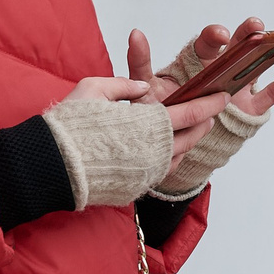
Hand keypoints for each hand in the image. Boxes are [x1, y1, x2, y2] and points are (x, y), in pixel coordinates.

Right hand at [66, 73, 224, 164]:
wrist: (52, 166)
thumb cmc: (71, 125)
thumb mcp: (94, 89)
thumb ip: (124, 85)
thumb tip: (143, 88)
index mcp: (147, 125)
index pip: (189, 113)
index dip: (209, 104)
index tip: (222, 96)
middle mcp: (153, 152)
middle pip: (190, 137)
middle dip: (203, 124)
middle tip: (210, 113)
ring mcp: (145, 173)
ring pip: (177, 157)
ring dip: (187, 143)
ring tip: (190, 131)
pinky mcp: (135, 187)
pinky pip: (160, 172)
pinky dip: (168, 159)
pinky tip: (165, 151)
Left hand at [127, 19, 273, 115]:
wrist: (174, 144)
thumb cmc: (159, 112)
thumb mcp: (144, 92)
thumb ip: (140, 65)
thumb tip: (135, 33)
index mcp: (195, 62)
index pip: (206, 44)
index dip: (214, 37)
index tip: (219, 36)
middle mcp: (219, 69)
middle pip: (234, 46)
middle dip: (243, 34)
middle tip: (252, 26)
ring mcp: (237, 87)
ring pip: (254, 63)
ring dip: (264, 49)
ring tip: (273, 36)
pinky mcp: (250, 107)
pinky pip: (270, 93)